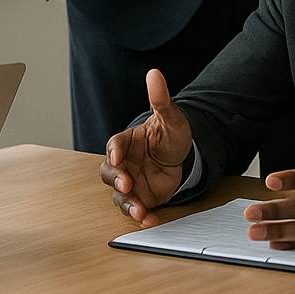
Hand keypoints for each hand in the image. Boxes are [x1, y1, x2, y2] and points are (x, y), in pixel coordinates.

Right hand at [99, 69, 192, 225]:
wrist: (185, 157)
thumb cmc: (171, 134)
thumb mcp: (170, 117)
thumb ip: (160, 99)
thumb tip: (154, 73)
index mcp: (126, 142)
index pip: (114, 145)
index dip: (114, 151)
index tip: (117, 157)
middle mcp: (124, 164)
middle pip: (109, 172)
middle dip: (116, 179)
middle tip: (127, 184)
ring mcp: (130, 182)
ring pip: (120, 195)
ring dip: (127, 203)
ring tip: (139, 210)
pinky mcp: (141, 198)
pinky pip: (135, 209)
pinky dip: (141, 216)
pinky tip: (150, 220)